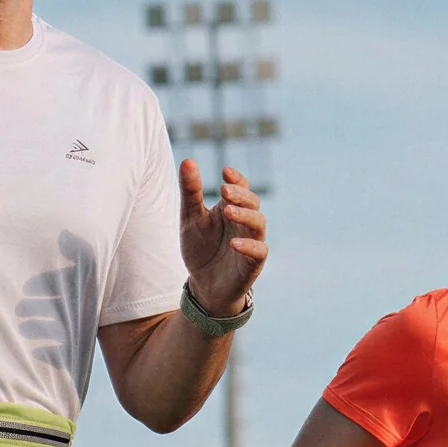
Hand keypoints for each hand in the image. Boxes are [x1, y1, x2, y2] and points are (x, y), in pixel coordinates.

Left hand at [178, 160, 267, 317]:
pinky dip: (249, 245)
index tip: (225, 171)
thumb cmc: (200, 249)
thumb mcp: (190, 218)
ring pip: (259, 223)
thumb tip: (187, 160)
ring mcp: (252, 241)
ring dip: (245, 215)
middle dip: (241, 194)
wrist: (204, 286)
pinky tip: (234, 243)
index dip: (237, 179)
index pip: (241, 187)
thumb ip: (190, 191)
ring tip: (227, 211)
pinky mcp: (254, 263)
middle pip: (253, 202)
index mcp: (231, 208)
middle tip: (224, 190)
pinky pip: (260, 251)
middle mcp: (245, 222)